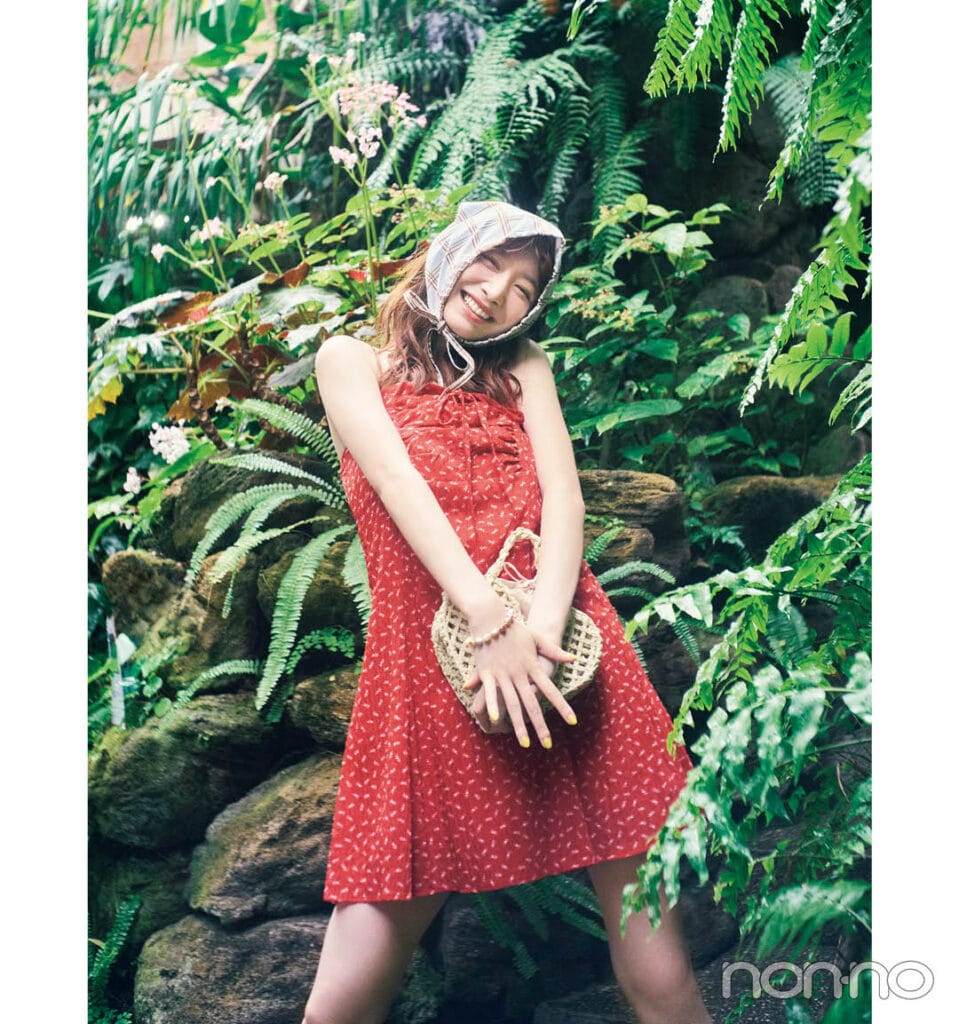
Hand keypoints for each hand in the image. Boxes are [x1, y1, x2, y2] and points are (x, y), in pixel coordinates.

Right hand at [463, 621, 577, 747]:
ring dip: (519, 725)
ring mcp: (502, 674)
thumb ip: (554, 651)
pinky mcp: (487, 672)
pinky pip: (490, 692)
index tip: (573, 721)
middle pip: (532, 704)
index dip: (562, 706)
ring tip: (525, 743)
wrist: (491, 617)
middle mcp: (519, 673)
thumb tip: (573, 660)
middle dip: (540, 726)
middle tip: (548, 744)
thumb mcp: (538, 639)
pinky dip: (492, 705)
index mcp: (533, 667)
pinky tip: (495, 719)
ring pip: (513, 704)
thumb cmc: (516, 629)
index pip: (551, 691)